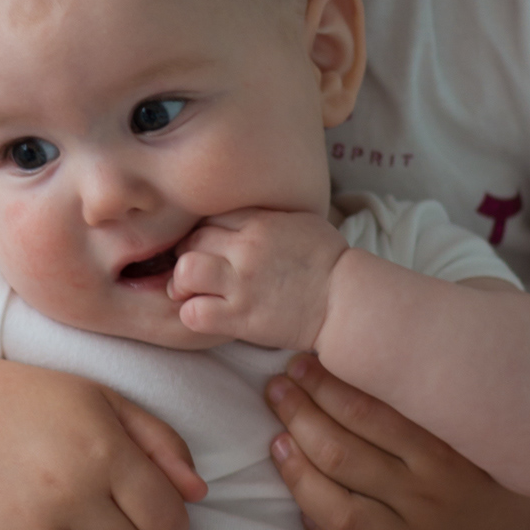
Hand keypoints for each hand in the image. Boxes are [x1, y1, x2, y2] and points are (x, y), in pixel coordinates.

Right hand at [0, 359, 206, 529]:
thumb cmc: (42, 405)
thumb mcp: (108, 403)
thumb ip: (162, 444)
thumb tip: (198, 495)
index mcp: (103, 452)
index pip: (168, 524)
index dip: (168, 526)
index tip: (148, 514)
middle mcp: (66, 492)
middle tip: (105, 522)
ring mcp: (24, 526)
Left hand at [168, 210, 346, 347]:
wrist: (346, 301)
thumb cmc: (327, 261)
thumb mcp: (300, 220)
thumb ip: (266, 214)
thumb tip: (241, 211)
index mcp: (260, 222)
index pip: (208, 216)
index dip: (202, 231)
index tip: (208, 245)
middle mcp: (246, 249)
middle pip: (191, 241)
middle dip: (188, 254)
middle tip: (197, 269)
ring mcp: (242, 284)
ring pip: (185, 271)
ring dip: (182, 283)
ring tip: (193, 291)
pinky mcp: (241, 318)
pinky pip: (194, 313)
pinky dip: (193, 314)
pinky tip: (206, 313)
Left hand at [265, 355, 529, 529]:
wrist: (519, 509)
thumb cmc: (472, 444)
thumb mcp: (456, 406)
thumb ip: (413, 376)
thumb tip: (355, 327)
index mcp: (446, 451)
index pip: (367, 414)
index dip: (321, 386)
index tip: (298, 365)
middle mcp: (432, 498)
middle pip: (343, 459)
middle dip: (299, 418)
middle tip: (278, 392)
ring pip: (340, 515)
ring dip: (298, 476)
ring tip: (278, 443)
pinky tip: (304, 509)